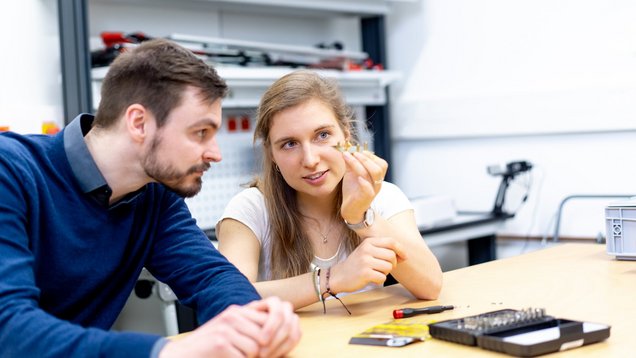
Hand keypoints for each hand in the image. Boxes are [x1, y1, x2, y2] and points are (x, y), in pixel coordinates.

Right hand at [160, 297, 300, 357]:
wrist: (182, 355)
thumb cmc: (209, 347)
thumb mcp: (230, 331)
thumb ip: (249, 327)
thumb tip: (279, 334)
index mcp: (237, 311)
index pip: (268, 320)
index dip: (272, 337)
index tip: (267, 350)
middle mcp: (232, 315)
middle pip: (265, 334)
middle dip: (263, 350)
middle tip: (254, 356)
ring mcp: (226, 327)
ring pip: (256, 347)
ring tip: (236, 356)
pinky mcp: (220, 342)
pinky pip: (243, 357)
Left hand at [246, 296, 301, 356]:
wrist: (247, 330)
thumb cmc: (242, 324)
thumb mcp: (242, 321)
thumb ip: (247, 321)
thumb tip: (255, 329)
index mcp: (273, 302)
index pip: (277, 313)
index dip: (271, 328)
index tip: (261, 342)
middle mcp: (285, 308)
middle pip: (286, 324)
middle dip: (275, 341)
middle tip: (263, 354)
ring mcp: (292, 318)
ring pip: (293, 333)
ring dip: (280, 347)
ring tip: (266, 357)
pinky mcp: (295, 330)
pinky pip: (295, 339)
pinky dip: (285, 349)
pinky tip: (273, 356)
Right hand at [330, 237, 406, 293]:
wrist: (339, 275)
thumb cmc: (357, 264)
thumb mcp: (368, 251)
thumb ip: (384, 251)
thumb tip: (404, 255)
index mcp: (368, 242)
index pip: (391, 241)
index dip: (401, 249)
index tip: (405, 257)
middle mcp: (366, 249)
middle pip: (392, 255)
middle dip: (392, 264)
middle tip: (385, 268)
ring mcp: (365, 261)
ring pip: (388, 267)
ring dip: (385, 273)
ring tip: (376, 272)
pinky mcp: (364, 273)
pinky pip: (382, 277)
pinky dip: (379, 280)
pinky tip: (371, 279)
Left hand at [340, 151, 387, 223]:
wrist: (350, 209)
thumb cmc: (353, 190)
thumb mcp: (352, 174)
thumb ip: (351, 163)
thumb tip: (347, 150)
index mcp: (376, 177)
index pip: (381, 164)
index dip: (371, 155)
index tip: (358, 150)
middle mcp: (377, 183)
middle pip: (379, 167)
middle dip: (367, 158)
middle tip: (354, 152)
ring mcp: (373, 190)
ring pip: (373, 175)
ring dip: (361, 164)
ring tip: (350, 158)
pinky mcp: (366, 198)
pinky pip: (369, 189)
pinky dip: (364, 182)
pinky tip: (357, 177)